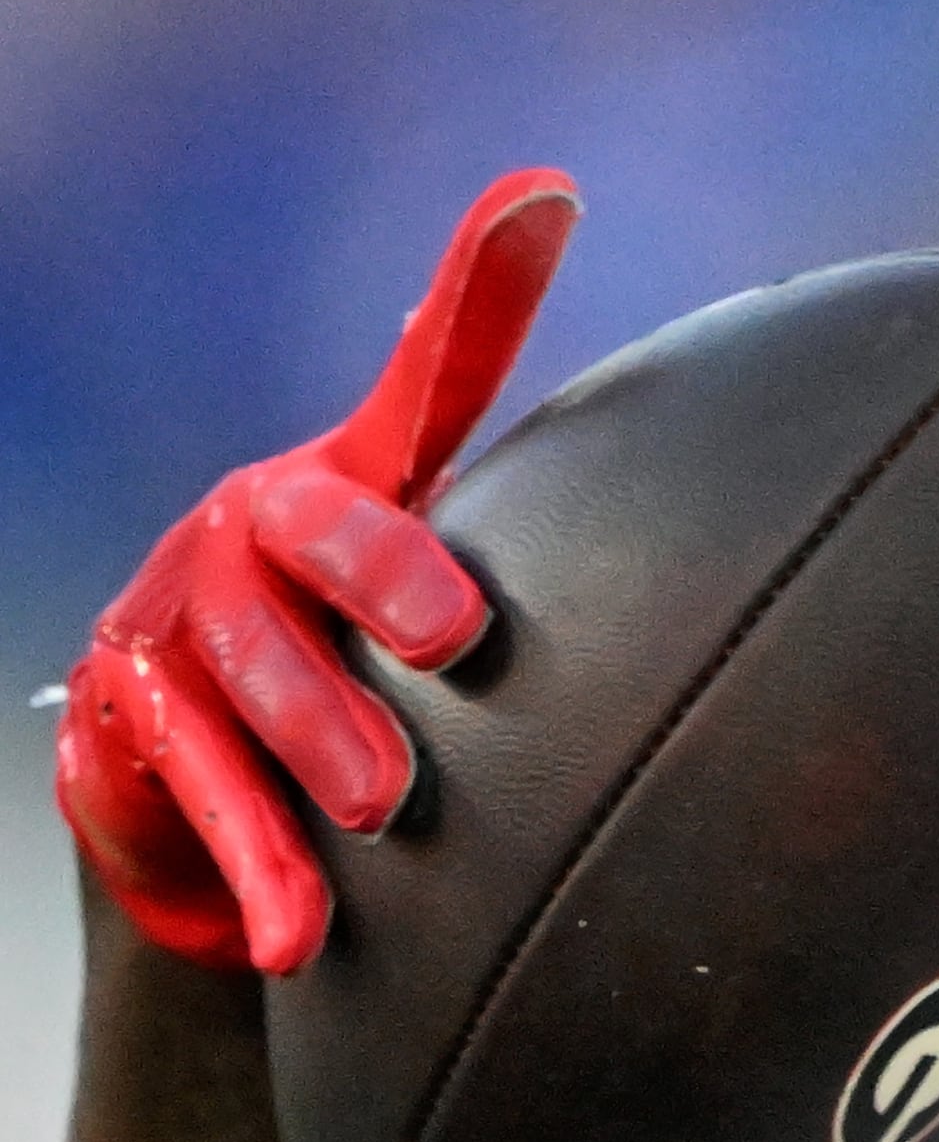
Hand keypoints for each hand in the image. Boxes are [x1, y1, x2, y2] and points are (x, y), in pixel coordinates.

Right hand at [56, 169, 580, 973]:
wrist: (189, 751)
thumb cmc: (345, 631)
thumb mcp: (430, 545)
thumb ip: (512, 467)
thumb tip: (608, 281)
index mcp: (343, 480)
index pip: (427, 376)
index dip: (482, 287)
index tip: (550, 204)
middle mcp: (251, 535)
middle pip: (308, 535)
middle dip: (378, 576)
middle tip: (450, 638)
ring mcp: (178, 631)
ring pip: (243, 686)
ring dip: (314, 743)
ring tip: (384, 810)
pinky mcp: (126, 733)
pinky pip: (201, 802)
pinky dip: (258, 872)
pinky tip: (303, 937)